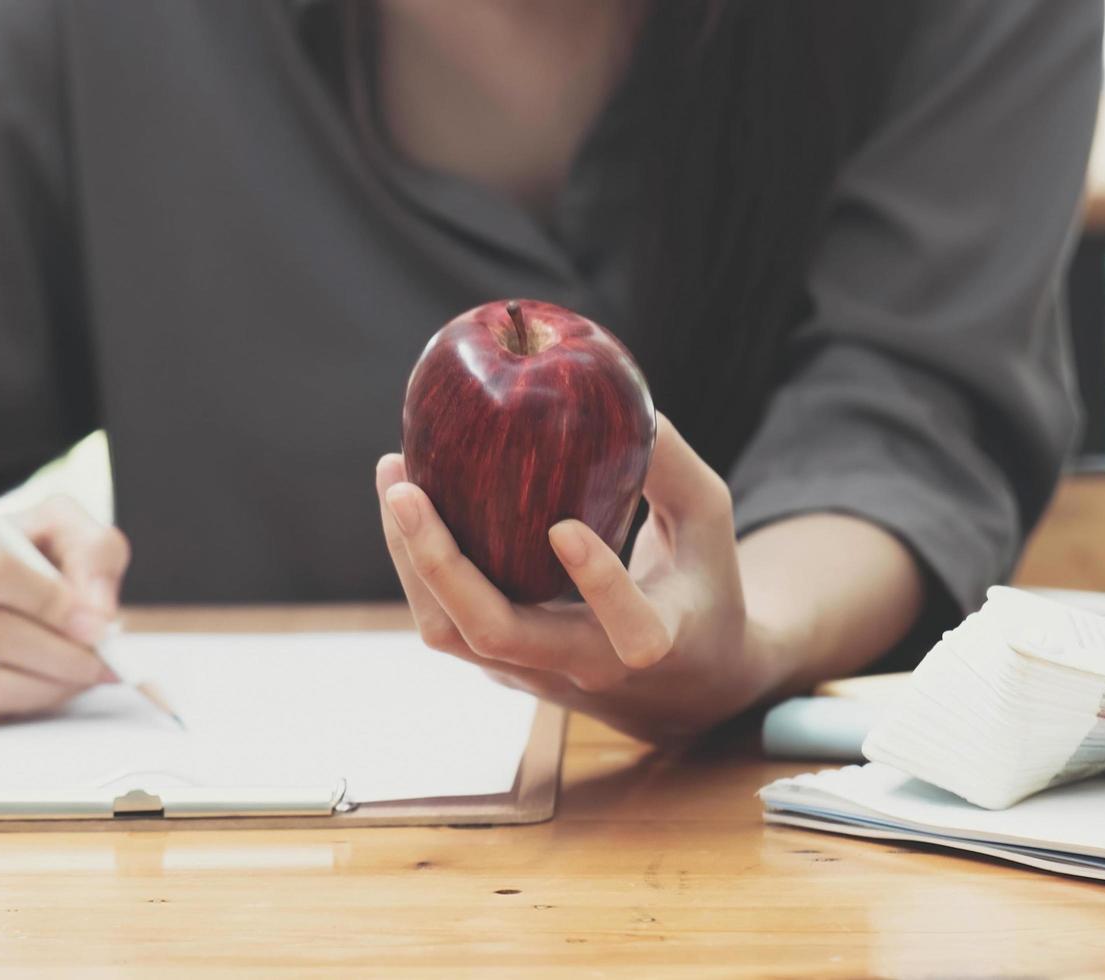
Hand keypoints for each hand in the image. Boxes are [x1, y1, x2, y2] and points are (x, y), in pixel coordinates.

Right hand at [0, 488, 128, 720]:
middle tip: (102, 662)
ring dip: (43, 687)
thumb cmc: (3, 544)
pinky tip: (49, 684)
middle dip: (55, 652)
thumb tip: (96, 614)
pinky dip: (20, 702)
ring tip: (83, 676)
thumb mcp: (53, 522)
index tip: (96, 624)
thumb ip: (90, 549)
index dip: (48, 602)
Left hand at [375, 417, 778, 740]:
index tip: (566, 526)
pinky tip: (405, 496)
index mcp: (654, 643)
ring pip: (450, 632)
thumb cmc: (702, 588)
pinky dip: (414, 559)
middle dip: (441, 564)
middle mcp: (582, 668)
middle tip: (407, 489)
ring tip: (394, 475)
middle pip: (494, 635)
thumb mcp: (710, 527)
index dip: (598, 583)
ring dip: (410, 557)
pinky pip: (442, 618)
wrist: (677, 686)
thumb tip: (633, 406)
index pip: (628, 629)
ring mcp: (530, 672)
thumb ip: (676, 470)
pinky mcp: (497, 664)